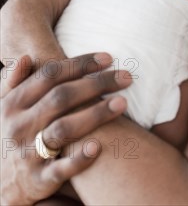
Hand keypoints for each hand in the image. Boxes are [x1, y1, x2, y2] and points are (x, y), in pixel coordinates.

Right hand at [0, 52, 130, 204]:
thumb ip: (15, 83)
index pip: (50, 75)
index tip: (108, 58)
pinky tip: (99, 147)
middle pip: (61, 97)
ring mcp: (28, 153)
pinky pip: (60, 169)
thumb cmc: (11, 135)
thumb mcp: (5, 108)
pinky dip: (79, 159)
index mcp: (14, 103)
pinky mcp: (39, 180)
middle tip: (126, 77)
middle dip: (96, 84)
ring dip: (95, 115)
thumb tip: (26, 57)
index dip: (80, 64)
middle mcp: (20, 125)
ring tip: (122, 103)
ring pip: (64, 129)